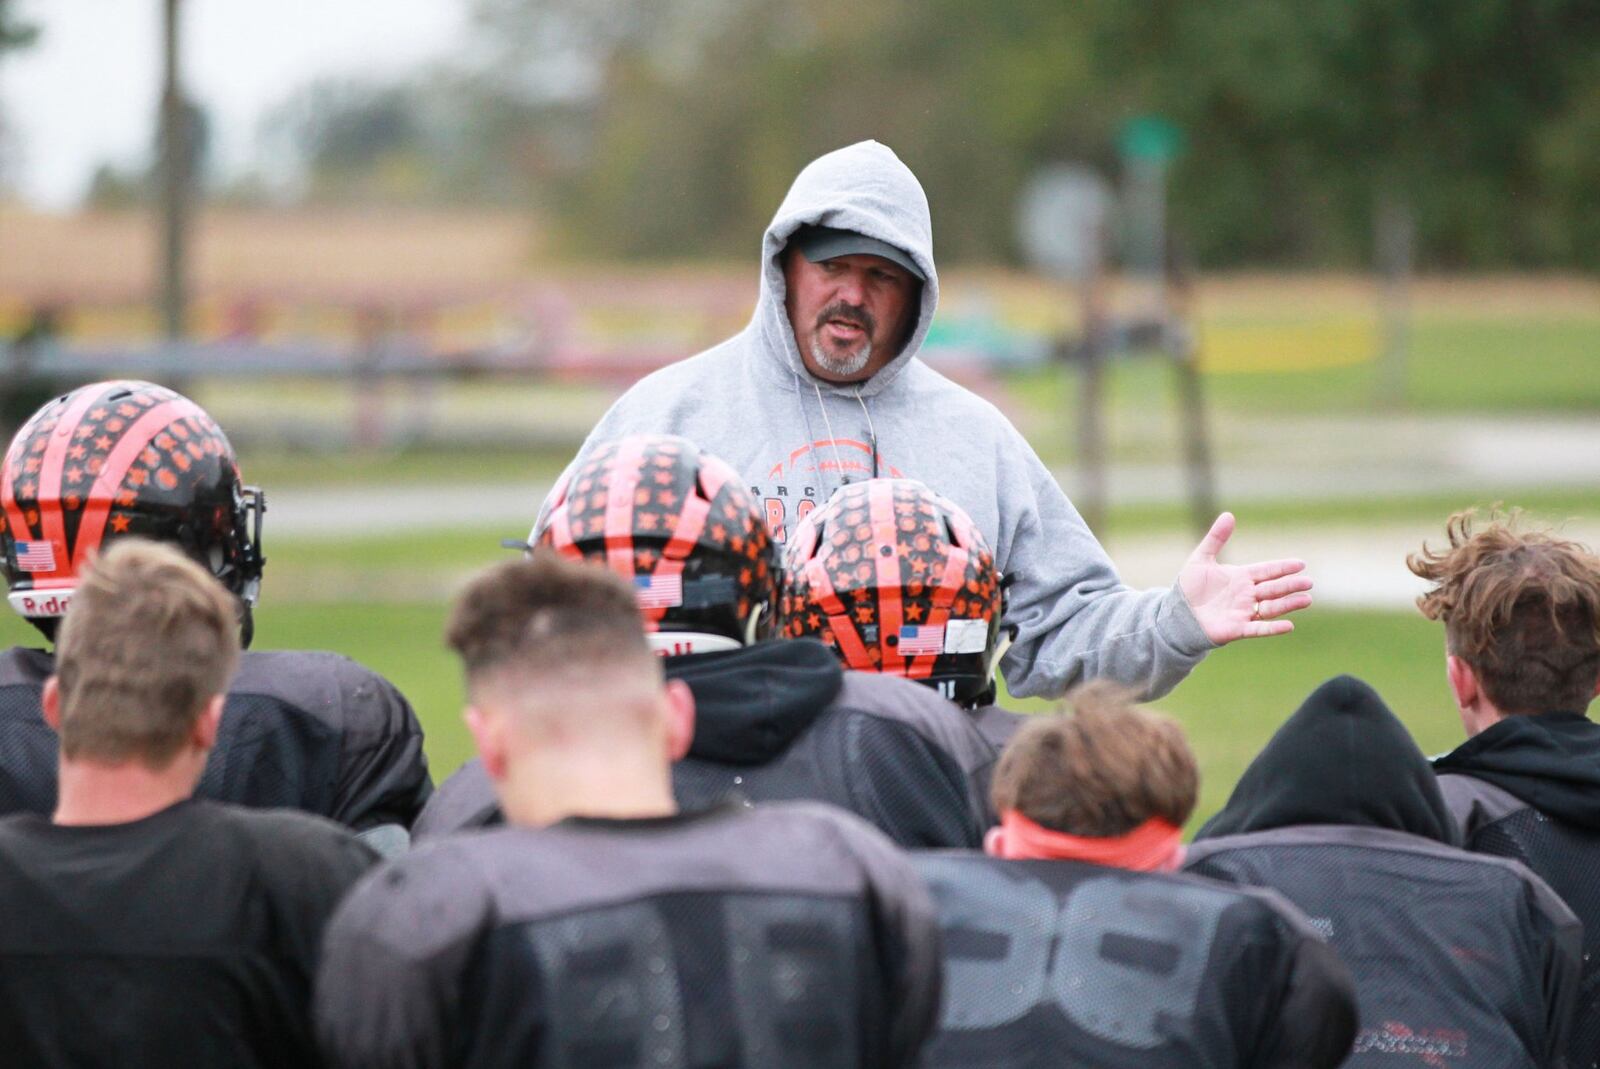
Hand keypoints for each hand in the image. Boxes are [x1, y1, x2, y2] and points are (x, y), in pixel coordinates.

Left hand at [1179, 512, 1310, 644]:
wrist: (1177, 613)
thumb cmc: (1189, 587)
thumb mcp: (1201, 559)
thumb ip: (1216, 538)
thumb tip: (1229, 514)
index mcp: (1241, 577)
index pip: (1267, 571)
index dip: (1282, 568)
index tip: (1300, 564)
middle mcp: (1246, 594)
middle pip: (1273, 589)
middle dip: (1290, 585)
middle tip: (1309, 582)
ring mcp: (1244, 612)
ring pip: (1272, 608)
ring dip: (1288, 604)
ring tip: (1306, 599)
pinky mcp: (1237, 629)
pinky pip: (1258, 628)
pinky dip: (1272, 628)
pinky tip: (1289, 625)